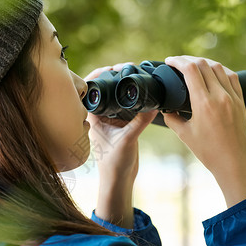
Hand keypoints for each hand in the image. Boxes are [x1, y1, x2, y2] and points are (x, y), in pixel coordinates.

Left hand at [84, 63, 157, 227]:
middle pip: (104, 88)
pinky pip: (126, 104)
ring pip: (115, 95)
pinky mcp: (121, 124)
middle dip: (114, 75)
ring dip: (123, 85)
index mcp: (93, 117)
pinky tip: (142, 91)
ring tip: (135, 74)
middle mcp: (100, 115)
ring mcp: (110, 119)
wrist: (120, 178)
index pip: (91, 88)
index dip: (100, 74)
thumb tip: (154, 106)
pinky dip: (132, 96)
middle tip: (127, 67)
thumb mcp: (128, 140)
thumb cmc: (115, 163)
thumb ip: (140, 122)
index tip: (113, 68)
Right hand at [162, 56, 245, 206]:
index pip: (190, 70)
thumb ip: (172, 118)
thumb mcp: (184, 135)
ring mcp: (233, 97)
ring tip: (193, 65)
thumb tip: (166, 108)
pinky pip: (232, 77)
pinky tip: (213, 71)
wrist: (233, 162)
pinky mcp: (241, 101)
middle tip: (177, 62)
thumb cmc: (208, 151)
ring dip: (204, 62)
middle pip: (203, 64)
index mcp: (204, 103)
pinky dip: (220, 70)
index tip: (169, 61)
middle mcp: (220, 96)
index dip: (177, 61)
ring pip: (218, 67)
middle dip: (188, 59)